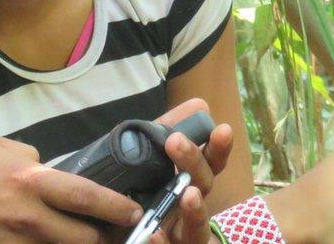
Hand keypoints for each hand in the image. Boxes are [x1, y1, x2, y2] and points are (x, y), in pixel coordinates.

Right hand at [0, 134, 142, 242]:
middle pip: (82, 237)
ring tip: (81, 238)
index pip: (84, 195)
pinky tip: (40, 241)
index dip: (115, 206)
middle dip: (103, 238)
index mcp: (26, 180)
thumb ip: (22, 155)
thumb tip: (43, 165)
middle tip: (114, 234)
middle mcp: (27, 216)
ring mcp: (13, 242)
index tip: (133, 210)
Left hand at [147, 98, 231, 243]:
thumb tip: (199, 104)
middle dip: (194, 165)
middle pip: (203, 188)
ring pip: (197, 228)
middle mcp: (188, 210)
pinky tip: (154, 233)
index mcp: (187, 184)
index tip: (222, 128)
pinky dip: (162, 243)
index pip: (209, 165)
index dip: (218, 149)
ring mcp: (181, 235)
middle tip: (176, 141)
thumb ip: (167, 131)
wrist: (111, 228)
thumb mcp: (148, 159)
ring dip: (195, 211)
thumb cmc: (137, 192)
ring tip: (188, 194)